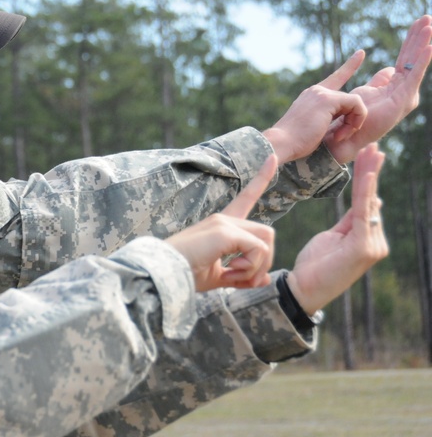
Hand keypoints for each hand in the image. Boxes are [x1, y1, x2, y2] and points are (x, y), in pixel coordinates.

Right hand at [167, 155, 277, 291]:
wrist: (164, 273)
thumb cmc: (185, 273)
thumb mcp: (218, 276)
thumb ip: (241, 275)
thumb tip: (263, 280)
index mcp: (222, 226)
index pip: (246, 197)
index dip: (261, 178)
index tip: (272, 156)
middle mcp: (224, 219)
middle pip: (268, 233)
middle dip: (264, 262)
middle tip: (244, 280)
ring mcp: (224, 223)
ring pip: (266, 241)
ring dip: (257, 266)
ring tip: (235, 276)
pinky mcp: (224, 232)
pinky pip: (258, 249)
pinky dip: (250, 266)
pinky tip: (231, 272)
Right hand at [262, 51, 366, 163]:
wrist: (281, 144)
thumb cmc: (295, 143)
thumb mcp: (313, 126)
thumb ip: (326, 118)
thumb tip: (341, 122)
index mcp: (312, 96)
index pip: (335, 78)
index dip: (349, 66)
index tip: (361, 53)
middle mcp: (316, 91)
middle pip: (350, 98)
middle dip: (356, 116)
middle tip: (343, 134)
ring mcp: (321, 93)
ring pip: (354, 101)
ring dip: (354, 121)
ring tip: (341, 135)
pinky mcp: (328, 100)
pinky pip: (356, 104)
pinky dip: (355, 120)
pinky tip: (343, 132)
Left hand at [286, 143, 388, 313]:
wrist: (302, 289)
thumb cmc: (315, 265)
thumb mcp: (332, 238)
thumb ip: (349, 222)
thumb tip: (368, 203)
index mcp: (367, 239)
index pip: (368, 203)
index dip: (368, 180)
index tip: (369, 157)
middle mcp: (375, 242)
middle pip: (372, 200)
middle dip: (372, 172)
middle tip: (375, 147)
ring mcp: (372, 246)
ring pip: (368, 203)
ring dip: (369, 176)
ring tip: (371, 152)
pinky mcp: (363, 248)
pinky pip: (362, 214)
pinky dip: (364, 193)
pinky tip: (366, 174)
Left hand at [324, 15, 431, 163]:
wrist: (343, 137)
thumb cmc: (351, 117)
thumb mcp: (368, 91)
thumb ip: (381, 80)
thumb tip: (390, 69)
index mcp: (396, 87)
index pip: (406, 58)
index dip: (412, 40)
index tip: (419, 21)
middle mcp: (405, 91)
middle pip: (413, 57)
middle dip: (420, 36)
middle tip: (427, 16)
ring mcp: (406, 96)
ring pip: (416, 62)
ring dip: (424, 42)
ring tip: (430, 24)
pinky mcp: (403, 100)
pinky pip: (414, 75)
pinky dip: (422, 60)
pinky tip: (430, 46)